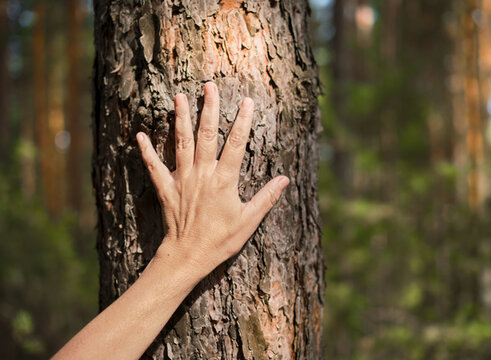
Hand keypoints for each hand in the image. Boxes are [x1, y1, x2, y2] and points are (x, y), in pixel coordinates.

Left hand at [136, 82, 288, 278]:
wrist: (188, 256)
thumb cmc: (221, 241)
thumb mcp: (249, 221)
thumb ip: (266, 198)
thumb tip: (285, 179)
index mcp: (225, 180)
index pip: (237, 143)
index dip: (243, 121)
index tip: (247, 102)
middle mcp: (203, 174)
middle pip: (207, 134)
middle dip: (209, 108)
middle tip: (210, 86)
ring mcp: (182, 179)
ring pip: (181, 142)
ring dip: (181, 118)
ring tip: (180, 96)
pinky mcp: (166, 189)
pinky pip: (154, 166)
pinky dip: (146, 151)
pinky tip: (141, 135)